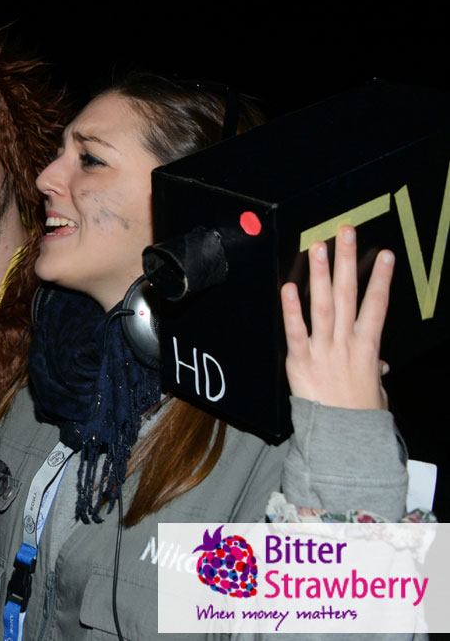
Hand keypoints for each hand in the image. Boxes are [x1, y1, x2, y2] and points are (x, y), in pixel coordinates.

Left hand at [282, 225, 393, 409]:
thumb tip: (378, 365)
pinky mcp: (300, 360)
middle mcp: (346, 342)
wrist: (343, 437)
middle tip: (345, 233)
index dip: (380, 278)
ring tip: (319, 248)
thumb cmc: (359, 413)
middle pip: (349, 294)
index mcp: (368, 346)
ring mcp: (323, 349)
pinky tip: (288, 287)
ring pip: (323, 305)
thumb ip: (374, 370)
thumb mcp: (375, 388)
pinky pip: (295, 330)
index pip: (377, 304)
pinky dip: (291, 309)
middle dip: (347, 261)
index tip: (383, 255)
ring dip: (321, 274)